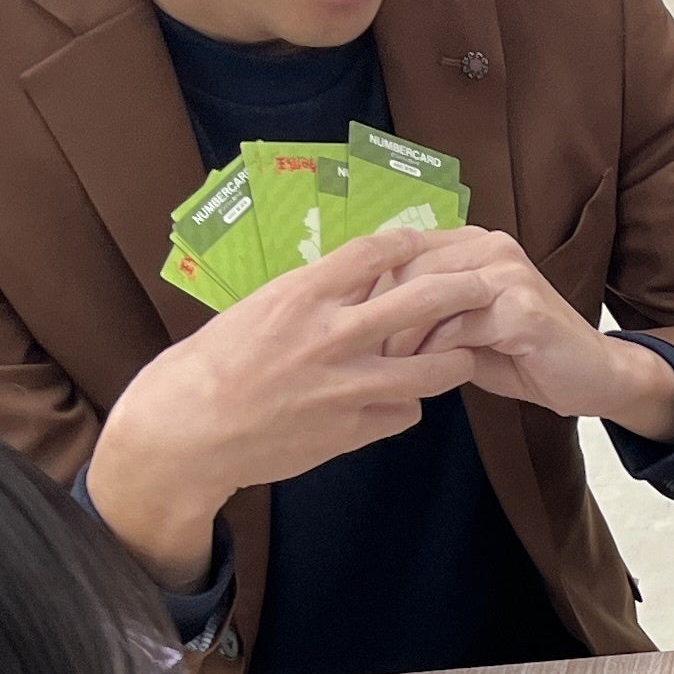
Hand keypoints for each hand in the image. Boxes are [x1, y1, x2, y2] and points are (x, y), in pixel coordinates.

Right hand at [90, 231, 501, 584]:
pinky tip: (404, 403)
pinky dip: (406, 407)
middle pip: (421, 302)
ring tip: (464, 355)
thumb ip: (310, 298)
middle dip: (463, 290)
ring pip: (430, 370)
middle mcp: (330, 335)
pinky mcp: (350, 430)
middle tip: (485, 287)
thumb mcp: (257, 310)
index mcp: (301, 294)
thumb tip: (353, 282)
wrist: (189, 430)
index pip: (374, 252)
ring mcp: (345, 386)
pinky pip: (403, 414)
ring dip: (454, 360)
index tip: (428, 242)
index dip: (411, 244)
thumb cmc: (213, 365)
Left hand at [386, 227, 673, 435]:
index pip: (401, 252)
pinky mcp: (524, 307)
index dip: (368, 290)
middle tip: (358, 355)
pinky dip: (436, 353)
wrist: (593, 378)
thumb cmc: (524, 357)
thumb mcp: (463, 329)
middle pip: (409, 269)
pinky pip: (460, 326)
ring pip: (430, 296)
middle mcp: (491, 246)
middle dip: (377, 315)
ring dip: (402, 337)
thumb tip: (360, 320)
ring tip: (385, 368)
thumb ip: (423, 313)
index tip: (346, 329)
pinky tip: (425, 375)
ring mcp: (509, 273)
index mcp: (472, 244)